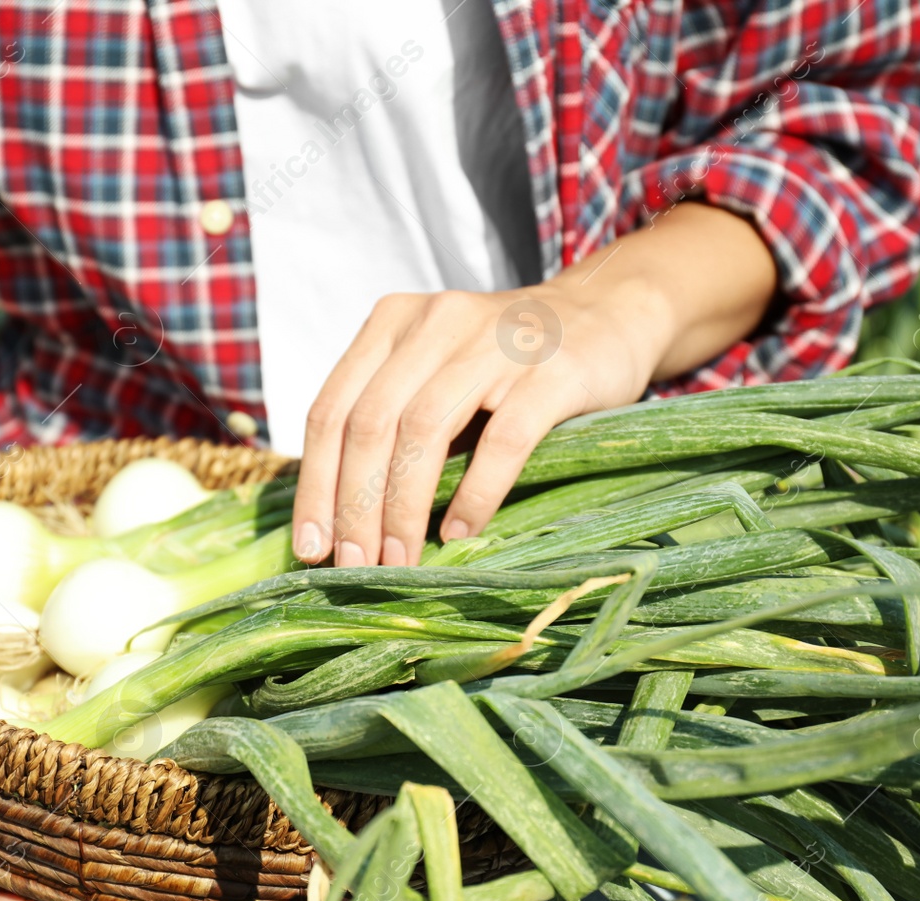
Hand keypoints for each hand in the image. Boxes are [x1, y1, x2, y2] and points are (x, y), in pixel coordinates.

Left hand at [290, 203, 778, 566]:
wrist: (609, 315)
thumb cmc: (508, 365)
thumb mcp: (436, 372)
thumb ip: (391, 422)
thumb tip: (338, 522)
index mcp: (392, 323)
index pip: (332, 409)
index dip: (314, 484)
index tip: (309, 547)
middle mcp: (436, 323)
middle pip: (371, 425)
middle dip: (354, 506)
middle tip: (353, 567)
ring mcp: (495, 342)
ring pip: (425, 431)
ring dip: (404, 509)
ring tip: (398, 564)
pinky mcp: (551, 372)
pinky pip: (503, 439)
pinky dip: (476, 492)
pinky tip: (460, 532)